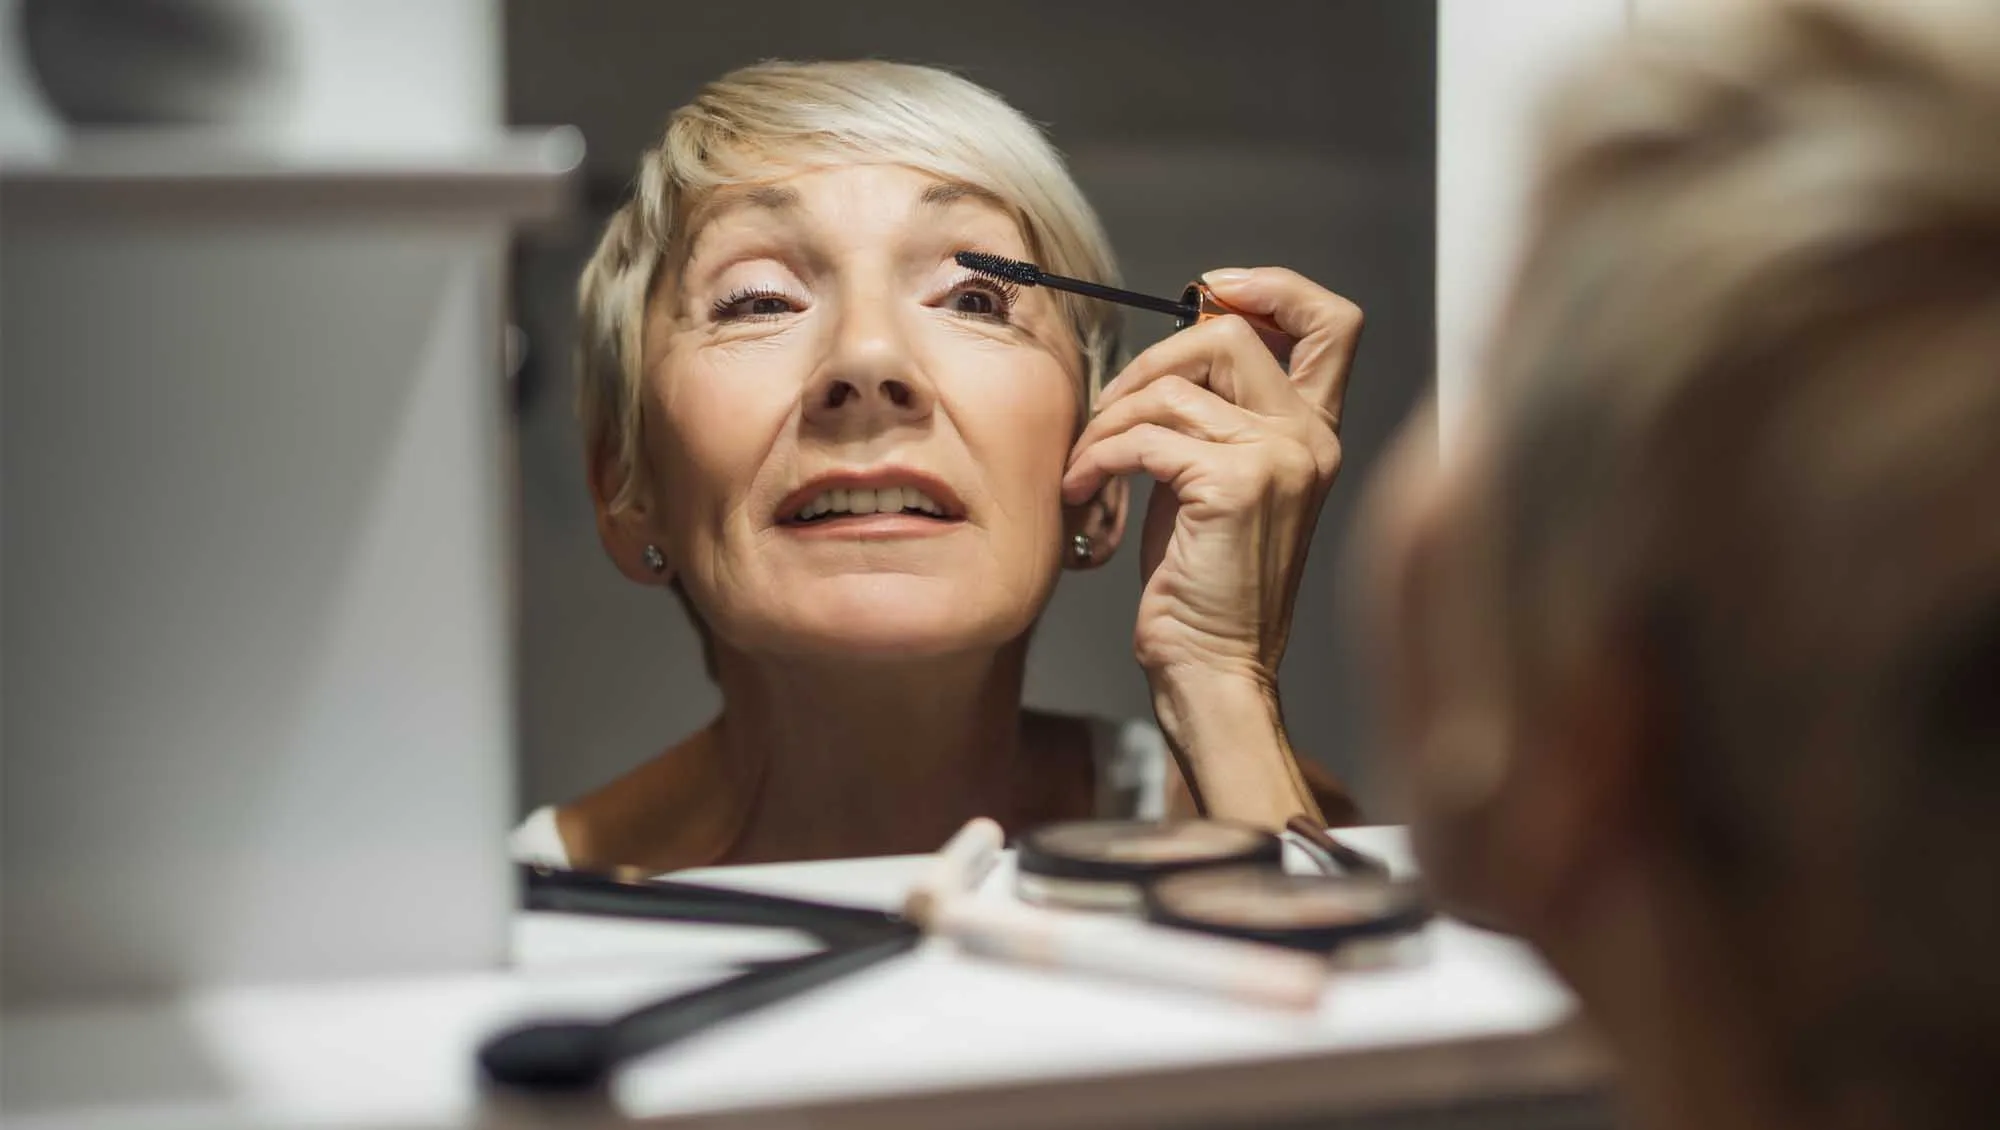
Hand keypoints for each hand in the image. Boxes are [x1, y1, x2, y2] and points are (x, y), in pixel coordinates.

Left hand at [1062, 268, 1362, 825]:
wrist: (1212, 671)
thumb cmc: (1204, 588)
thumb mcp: (1215, 485)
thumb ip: (1211, 418)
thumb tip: (1165, 355)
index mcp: (1315, 435)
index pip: (1332, 321)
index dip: (1272, 288)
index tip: (1209, 294)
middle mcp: (1310, 440)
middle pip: (1229, 336)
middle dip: (1150, 361)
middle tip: (1109, 413)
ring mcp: (1278, 461)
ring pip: (1172, 388)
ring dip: (1109, 421)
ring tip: (1087, 466)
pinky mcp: (1233, 486)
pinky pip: (1145, 436)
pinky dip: (1100, 457)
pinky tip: (1086, 492)